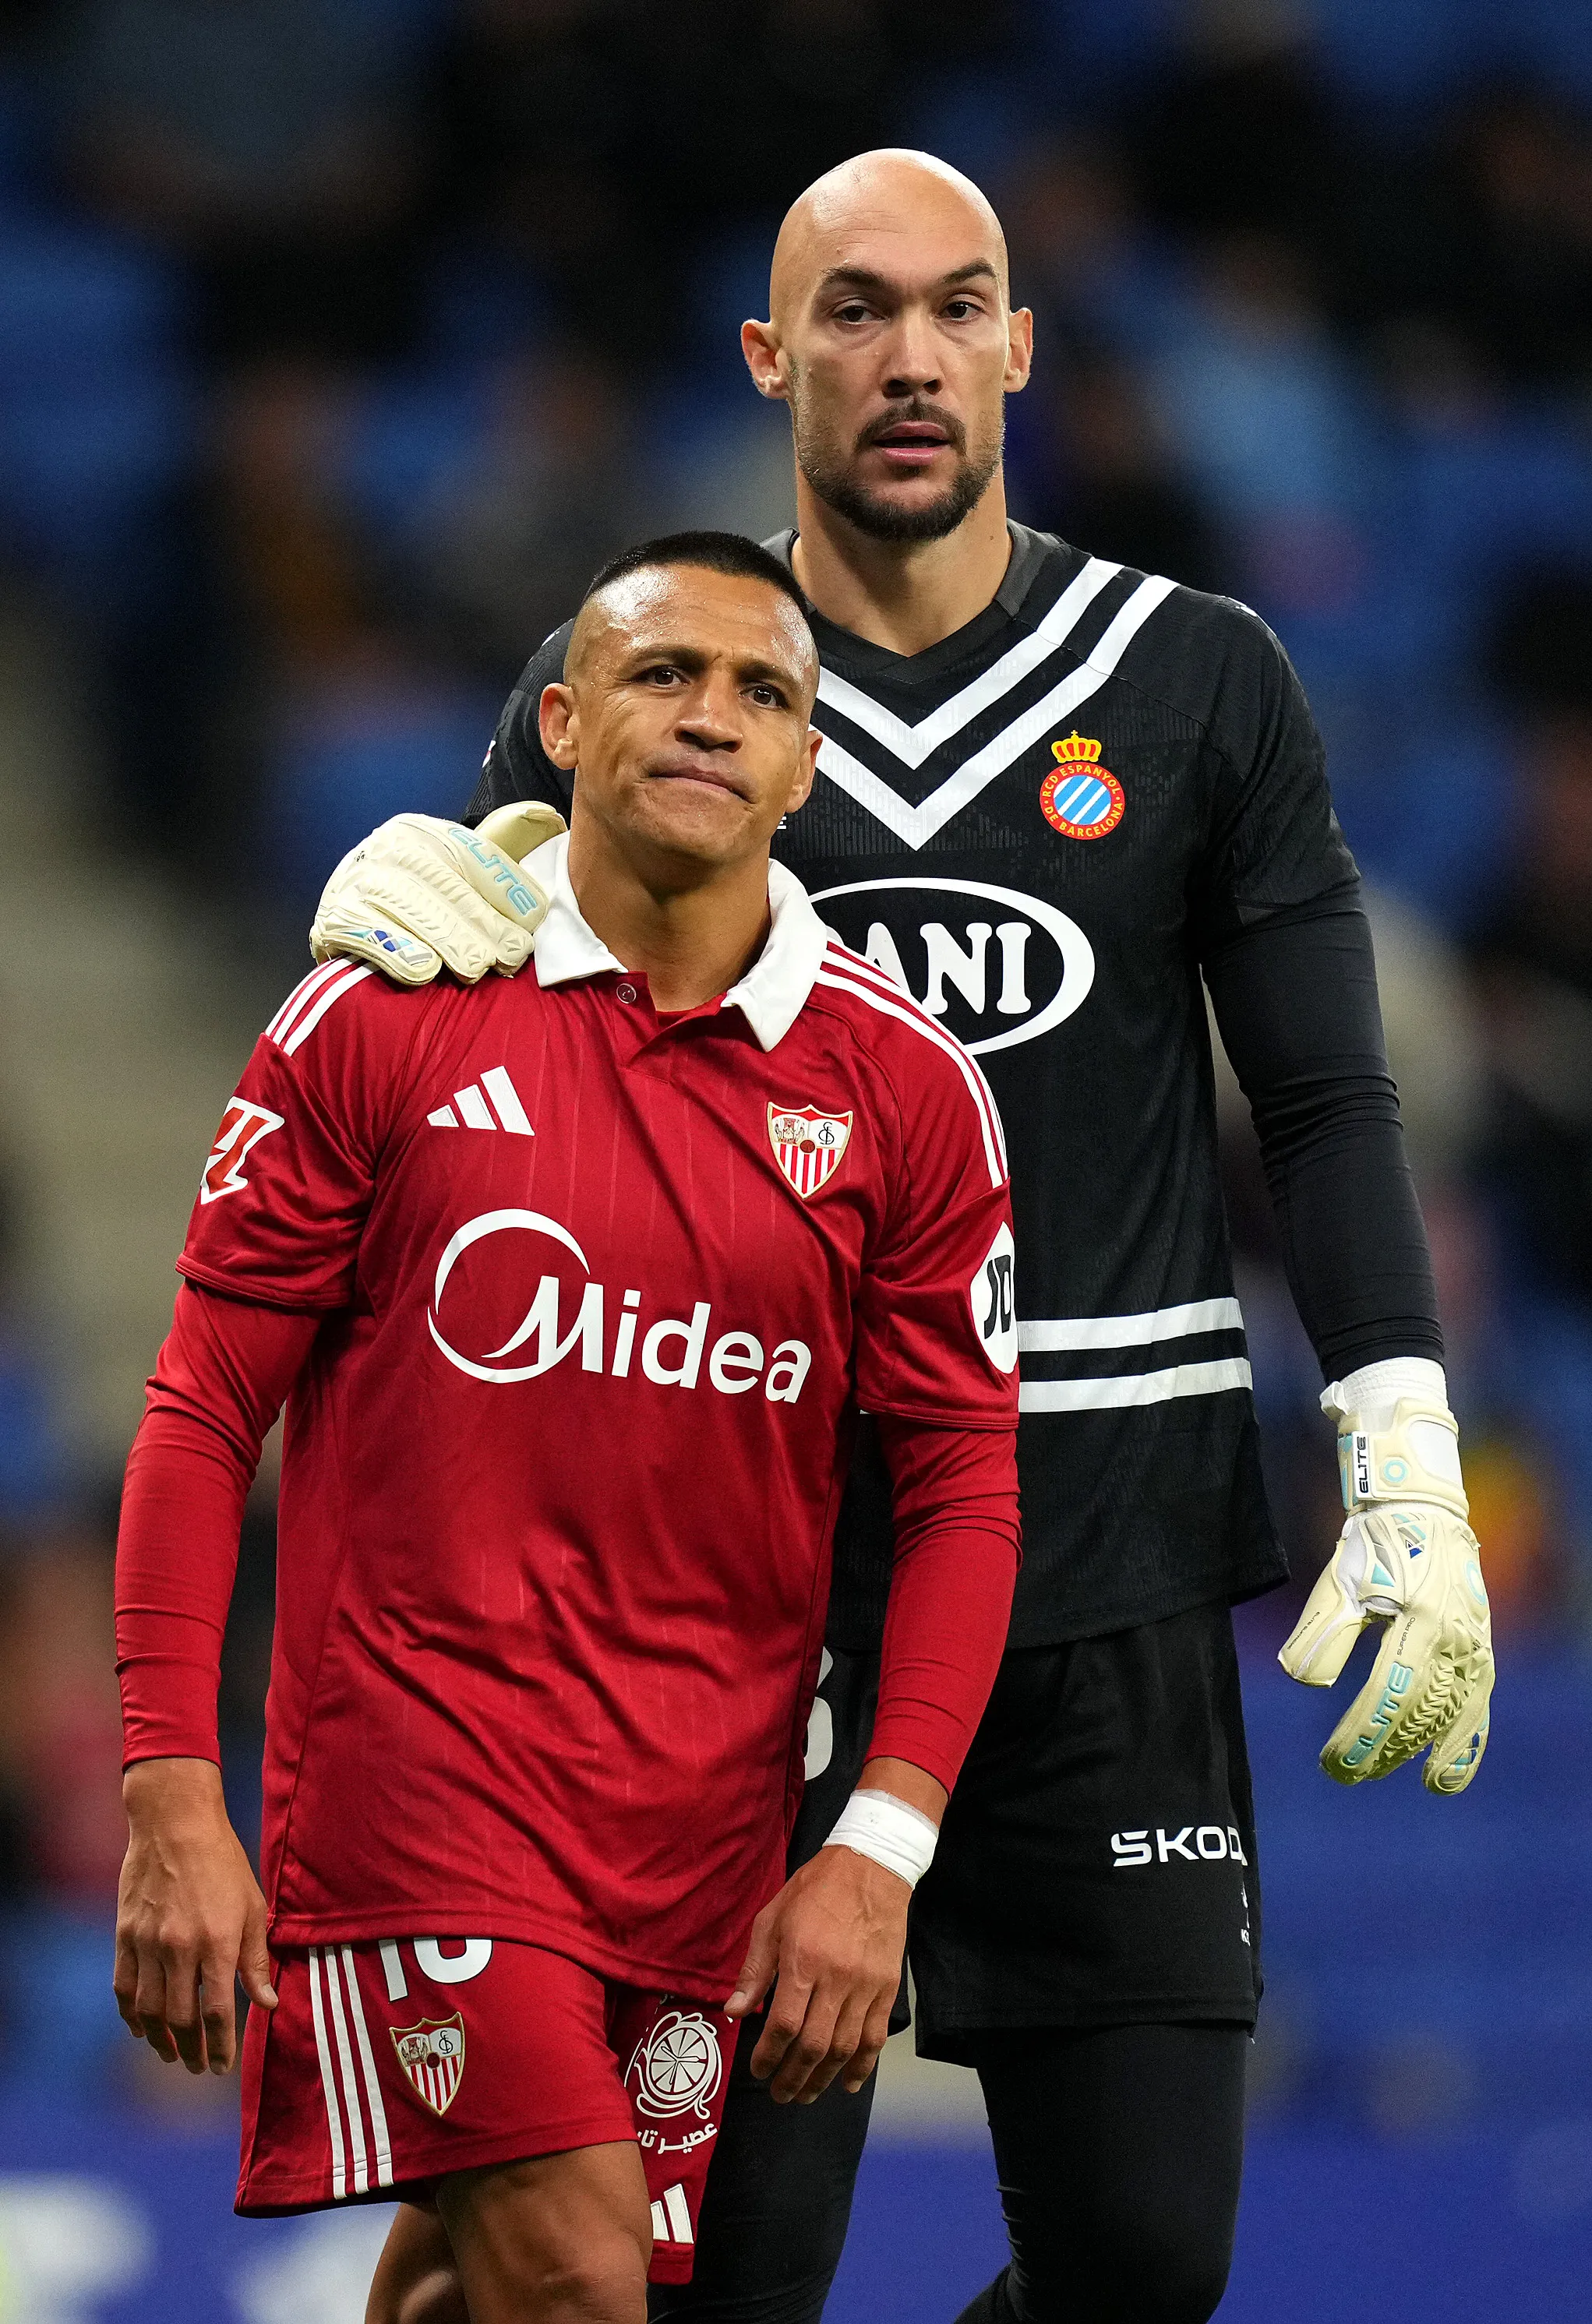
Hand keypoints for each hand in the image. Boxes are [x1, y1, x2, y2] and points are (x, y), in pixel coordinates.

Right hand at [113, 1757, 276, 2073]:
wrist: (175, 1823)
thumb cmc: (223, 1863)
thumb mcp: (253, 1907)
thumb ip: (256, 1960)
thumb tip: (268, 2003)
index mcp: (217, 1942)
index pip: (217, 2013)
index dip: (221, 2046)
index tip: (223, 2066)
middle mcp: (180, 1948)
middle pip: (181, 2019)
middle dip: (192, 2051)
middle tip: (199, 2067)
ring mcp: (148, 1943)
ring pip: (149, 2011)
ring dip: (161, 2041)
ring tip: (173, 2055)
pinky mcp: (125, 1936)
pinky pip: (123, 1988)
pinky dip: (131, 2015)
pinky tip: (142, 2028)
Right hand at [309, 804, 566, 986]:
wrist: (347, 915)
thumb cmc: (420, 899)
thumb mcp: (454, 867)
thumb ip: (498, 852)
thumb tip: (546, 819)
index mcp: (424, 832)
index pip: (473, 855)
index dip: (506, 888)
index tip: (533, 920)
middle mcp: (389, 849)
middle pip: (446, 886)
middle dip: (483, 922)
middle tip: (511, 955)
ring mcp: (359, 882)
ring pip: (412, 910)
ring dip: (448, 939)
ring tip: (476, 966)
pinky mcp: (335, 919)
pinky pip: (369, 936)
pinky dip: (397, 952)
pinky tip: (423, 971)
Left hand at [726, 1847, 908, 2105]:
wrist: (872, 1866)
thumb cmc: (815, 1890)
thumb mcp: (772, 1919)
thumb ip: (754, 1969)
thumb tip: (734, 2012)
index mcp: (802, 1960)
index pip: (783, 2024)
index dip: (768, 2056)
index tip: (758, 2069)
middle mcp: (836, 1978)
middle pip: (814, 2045)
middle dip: (793, 2078)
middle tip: (780, 2094)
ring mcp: (865, 1985)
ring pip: (845, 2048)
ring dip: (824, 2079)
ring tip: (807, 2094)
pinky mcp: (888, 1987)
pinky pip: (876, 2037)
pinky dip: (863, 2066)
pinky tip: (850, 2083)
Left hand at [1280, 1381, 1492, 1794]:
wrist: (1422, 1511)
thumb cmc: (1374, 1545)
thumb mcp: (1340, 1584)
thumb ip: (1323, 1634)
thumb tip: (1306, 1680)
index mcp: (1419, 1623)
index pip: (1387, 1698)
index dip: (1361, 1737)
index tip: (1333, 1763)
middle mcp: (1455, 1642)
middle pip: (1417, 1714)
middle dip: (1380, 1750)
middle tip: (1345, 1775)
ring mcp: (1474, 1649)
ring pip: (1449, 1717)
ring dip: (1417, 1751)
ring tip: (1391, 1776)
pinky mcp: (1481, 1652)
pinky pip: (1478, 1709)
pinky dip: (1465, 1746)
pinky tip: (1445, 1777)